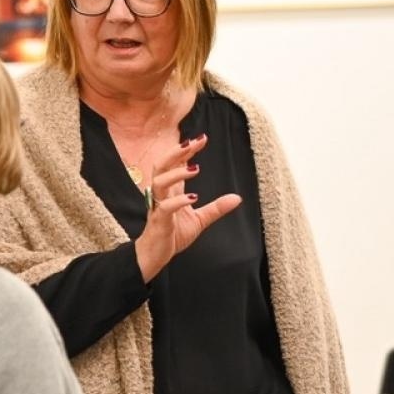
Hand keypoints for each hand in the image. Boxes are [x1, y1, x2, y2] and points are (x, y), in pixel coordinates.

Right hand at [133, 134, 242, 281]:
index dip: (186, 151)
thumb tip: (237, 198)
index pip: (175, 164)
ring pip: (159, 182)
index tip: (202, 139)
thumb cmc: (173, 234)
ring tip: (195, 169)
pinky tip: (193, 198)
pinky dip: (178, 201)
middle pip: (162, 166)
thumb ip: (216, 208)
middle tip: (194, 142)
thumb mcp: (200, 220)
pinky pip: (165, 207)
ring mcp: (158, 206)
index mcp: (170, 191)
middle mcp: (161, 194)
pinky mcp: (159, 221)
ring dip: (176, 174)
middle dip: (177, 152)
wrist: (156, 254)